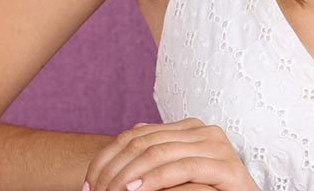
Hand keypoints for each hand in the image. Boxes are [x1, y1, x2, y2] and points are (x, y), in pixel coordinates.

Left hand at [83, 118, 261, 190]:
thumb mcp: (175, 173)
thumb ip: (159, 152)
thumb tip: (131, 131)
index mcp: (190, 128)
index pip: (138, 135)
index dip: (107, 158)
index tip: (87, 184)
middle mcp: (205, 131)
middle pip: (146, 142)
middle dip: (113, 169)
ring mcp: (217, 147)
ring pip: (160, 153)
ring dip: (128, 176)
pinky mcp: (226, 167)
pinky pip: (183, 168)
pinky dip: (155, 179)